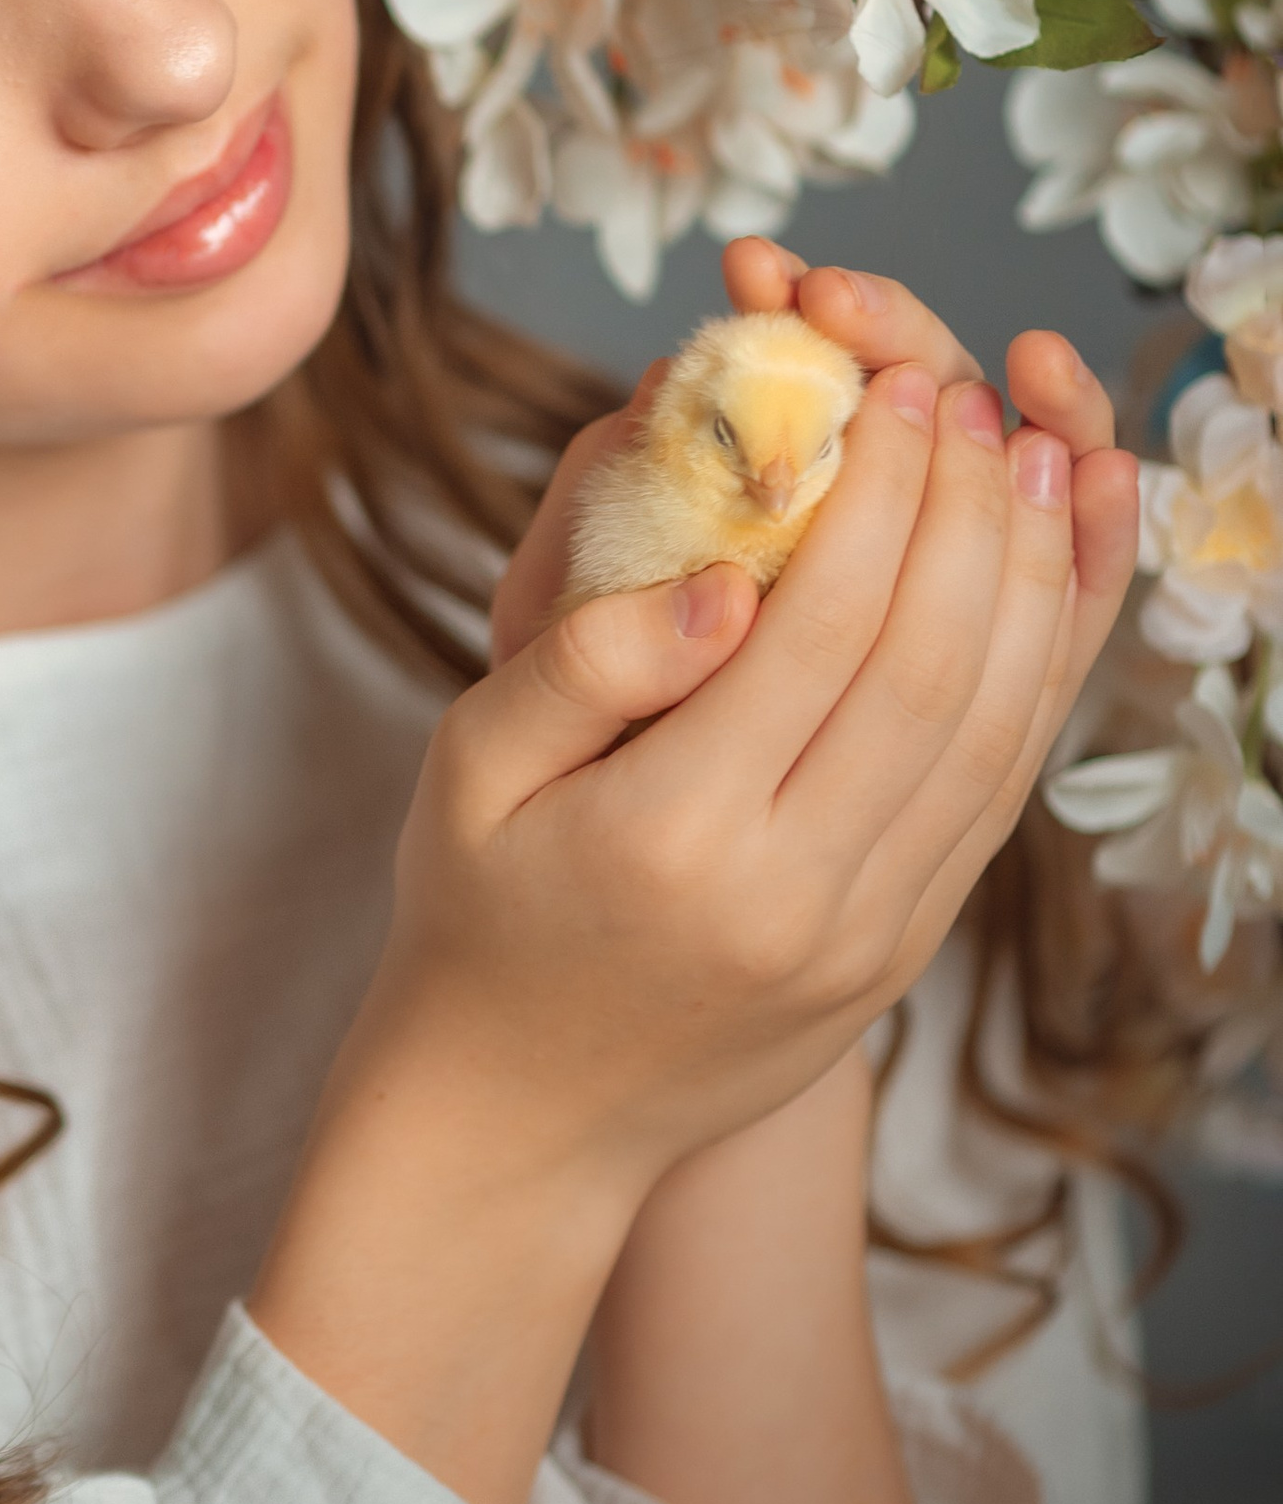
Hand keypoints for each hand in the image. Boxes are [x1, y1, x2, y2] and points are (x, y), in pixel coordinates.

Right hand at [255, 319, 1136, 1503]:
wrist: (518, 1119)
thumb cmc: (473, 914)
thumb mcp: (466, 768)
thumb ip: (586, 658)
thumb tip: (728, 574)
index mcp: (671, 832)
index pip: (823, 627)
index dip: (879, 490)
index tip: (895, 385)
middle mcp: (792, 893)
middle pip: (932, 667)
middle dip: (968, 508)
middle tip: (970, 392)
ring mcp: (866, 937)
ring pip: (994, 733)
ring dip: (1031, 583)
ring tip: (1036, 460)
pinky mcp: (903, 955)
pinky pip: (996, 799)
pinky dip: (1035, 678)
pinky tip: (1037, 586)